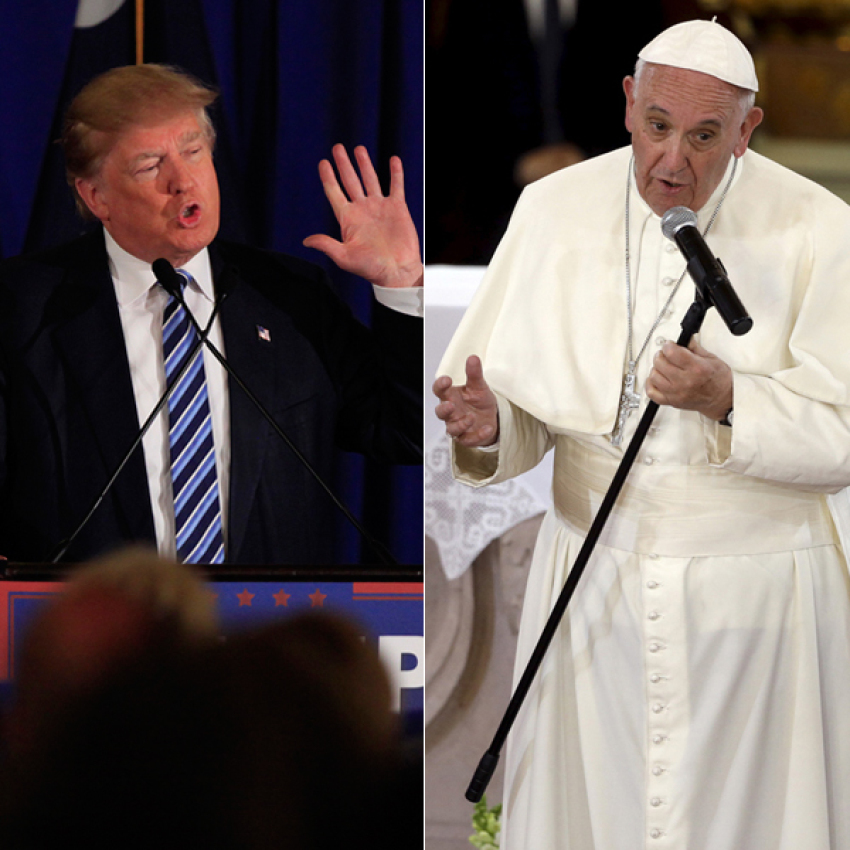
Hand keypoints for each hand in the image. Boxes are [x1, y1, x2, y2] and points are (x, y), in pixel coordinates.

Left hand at [303, 144, 422, 288]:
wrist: (397, 272)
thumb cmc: (370, 268)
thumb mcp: (344, 257)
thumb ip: (327, 244)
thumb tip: (306, 241)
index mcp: (348, 218)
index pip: (335, 192)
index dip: (328, 177)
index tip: (323, 163)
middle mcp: (362, 209)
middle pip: (350, 181)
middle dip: (343, 164)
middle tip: (337, 148)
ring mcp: (380, 207)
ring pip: (370, 180)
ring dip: (365, 164)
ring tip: (358, 149)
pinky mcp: (397, 208)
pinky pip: (396, 186)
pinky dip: (395, 173)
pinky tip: (393, 159)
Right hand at [433, 355, 498, 446]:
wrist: (491, 419)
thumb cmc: (479, 401)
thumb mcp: (479, 386)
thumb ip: (475, 374)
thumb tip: (473, 357)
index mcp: (451, 396)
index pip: (439, 390)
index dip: (440, 385)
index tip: (447, 379)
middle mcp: (451, 412)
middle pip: (440, 412)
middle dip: (444, 409)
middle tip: (451, 404)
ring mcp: (457, 426)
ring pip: (451, 429)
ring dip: (460, 424)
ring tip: (471, 417)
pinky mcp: (467, 438)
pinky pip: (468, 439)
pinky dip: (477, 435)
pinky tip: (487, 428)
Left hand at [645, 340, 732, 419]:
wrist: (722, 400)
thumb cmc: (719, 381)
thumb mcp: (712, 359)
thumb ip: (694, 348)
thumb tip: (684, 339)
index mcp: (696, 368)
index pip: (671, 352)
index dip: (668, 345)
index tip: (669, 345)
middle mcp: (685, 381)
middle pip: (660, 363)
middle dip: (661, 355)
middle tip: (666, 354)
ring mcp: (676, 393)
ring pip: (654, 376)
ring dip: (656, 368)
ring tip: (663, 367)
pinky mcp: (672, 401)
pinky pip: (652, 393)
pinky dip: (650, 384)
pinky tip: (657, 379)